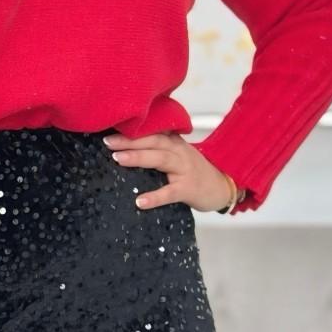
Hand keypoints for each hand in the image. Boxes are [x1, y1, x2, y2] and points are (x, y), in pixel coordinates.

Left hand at [102, 130, 240, 211]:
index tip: (109, 129)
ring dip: (139, 157)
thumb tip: (125, 148)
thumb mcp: (177, 154)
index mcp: (173, 142)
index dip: (131, 130)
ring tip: (118, 159)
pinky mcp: (189, 189)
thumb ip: (157, 148)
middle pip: (153, 141)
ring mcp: (185, 169)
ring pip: (161, 159)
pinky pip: (170, 192)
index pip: (151, 131)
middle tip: (108, 142)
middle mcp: (179, 151)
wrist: (222, 185)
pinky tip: (140, 202)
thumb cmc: (193, 172)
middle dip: (129, 140)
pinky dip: (155, 197)